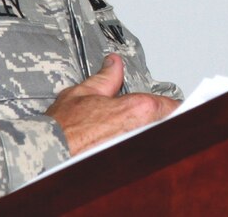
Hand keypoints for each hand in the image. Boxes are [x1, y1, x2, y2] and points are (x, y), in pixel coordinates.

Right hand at [45, 54, 179, 154]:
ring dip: (157, 132)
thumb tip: (113, 64)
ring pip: (157, 138)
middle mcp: (140, 130)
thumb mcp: (83, 91)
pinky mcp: (125, 162)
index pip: (170, 106)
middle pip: (168, 125)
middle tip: (173, 114)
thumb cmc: (63, 126)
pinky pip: (143, 152)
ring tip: (157, 127)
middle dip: (170, 120)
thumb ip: (106, 77)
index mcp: (136, 109)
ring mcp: (134, 148)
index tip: (178, 104)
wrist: (48, 150)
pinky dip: (142, 144)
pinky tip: (135, 142)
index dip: (176, 105)